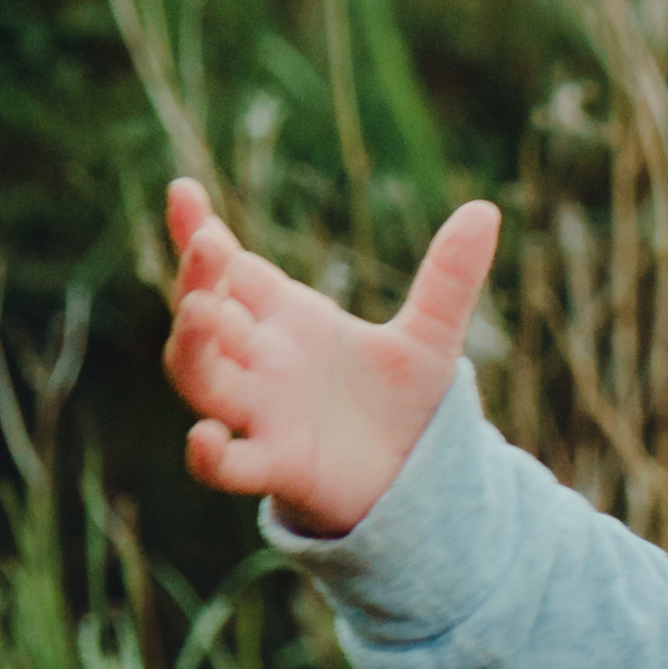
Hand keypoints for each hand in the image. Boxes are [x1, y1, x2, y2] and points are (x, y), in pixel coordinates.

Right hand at [162, 179, 500, 537]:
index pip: (231, 268)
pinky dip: (209, 455)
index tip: (181, 189)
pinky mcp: (277, 465)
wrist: (416, 478)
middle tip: (207, 244)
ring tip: (201, 310)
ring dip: (193, 347)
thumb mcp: (433, 335)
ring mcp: (263, 413)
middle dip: (197, 280)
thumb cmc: (405, 402)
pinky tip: (205, 438)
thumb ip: (449, 277)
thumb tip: (486, 208)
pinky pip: (228, 466)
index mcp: (288, 319)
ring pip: (202, 379)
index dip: (200, 231)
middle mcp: (263, 362)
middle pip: (205, 317)